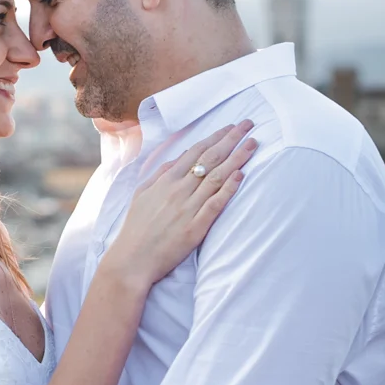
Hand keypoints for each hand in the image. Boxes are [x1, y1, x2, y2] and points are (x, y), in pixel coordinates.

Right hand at [106, 121, 256, 287]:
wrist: (132, 259)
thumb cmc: (136, 227)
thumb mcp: (142, 193)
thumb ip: (161, 173)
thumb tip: (181, 156)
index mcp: (166, 180)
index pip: (196, 152)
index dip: (216, 137)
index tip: (231, 127)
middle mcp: (178, 190)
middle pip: (210, 159)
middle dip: (231, 140)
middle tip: (249, 125)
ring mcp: (188, 208)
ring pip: (216, 178)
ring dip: (236, 159)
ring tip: (252, 145)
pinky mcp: (195, 228)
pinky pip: (215, 204)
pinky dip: (228, 189)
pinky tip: (241, 176)